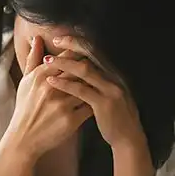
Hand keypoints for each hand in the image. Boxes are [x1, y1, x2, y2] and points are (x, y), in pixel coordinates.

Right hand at [3, 36, 93, 160]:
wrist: (24, 139)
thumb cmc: (25, 108)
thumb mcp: (26, 82)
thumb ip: (33, 58)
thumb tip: (37, 38)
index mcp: (41, 76)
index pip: (67, 56)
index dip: (80, 54)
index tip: (87, 55)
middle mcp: (52, 88)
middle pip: (81, 69)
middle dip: (90, 69)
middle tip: (98, 69)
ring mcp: (62, 104)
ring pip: (88, 87)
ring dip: (95, 86)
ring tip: (100, 86)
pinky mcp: (71, 120)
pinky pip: (90, 107)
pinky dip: (95, 104)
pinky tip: (97, 103)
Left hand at [40, 36, 145, 151]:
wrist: (127, 138)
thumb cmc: (113, 116)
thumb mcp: (108, 93)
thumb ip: (98, 79)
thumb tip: (82, 66)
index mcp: (114, 73)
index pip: (96, 51)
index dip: (79, 42)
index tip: (63, 37)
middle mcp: (114, 77)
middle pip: (91, 54)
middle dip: (72, 45)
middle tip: (55, 40)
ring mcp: (110, 89)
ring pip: (84, 70)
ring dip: (63, 63)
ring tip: (47, 60)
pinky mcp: (104, 103)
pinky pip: (81, 90)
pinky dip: (64, 83)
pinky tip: (51, 80)